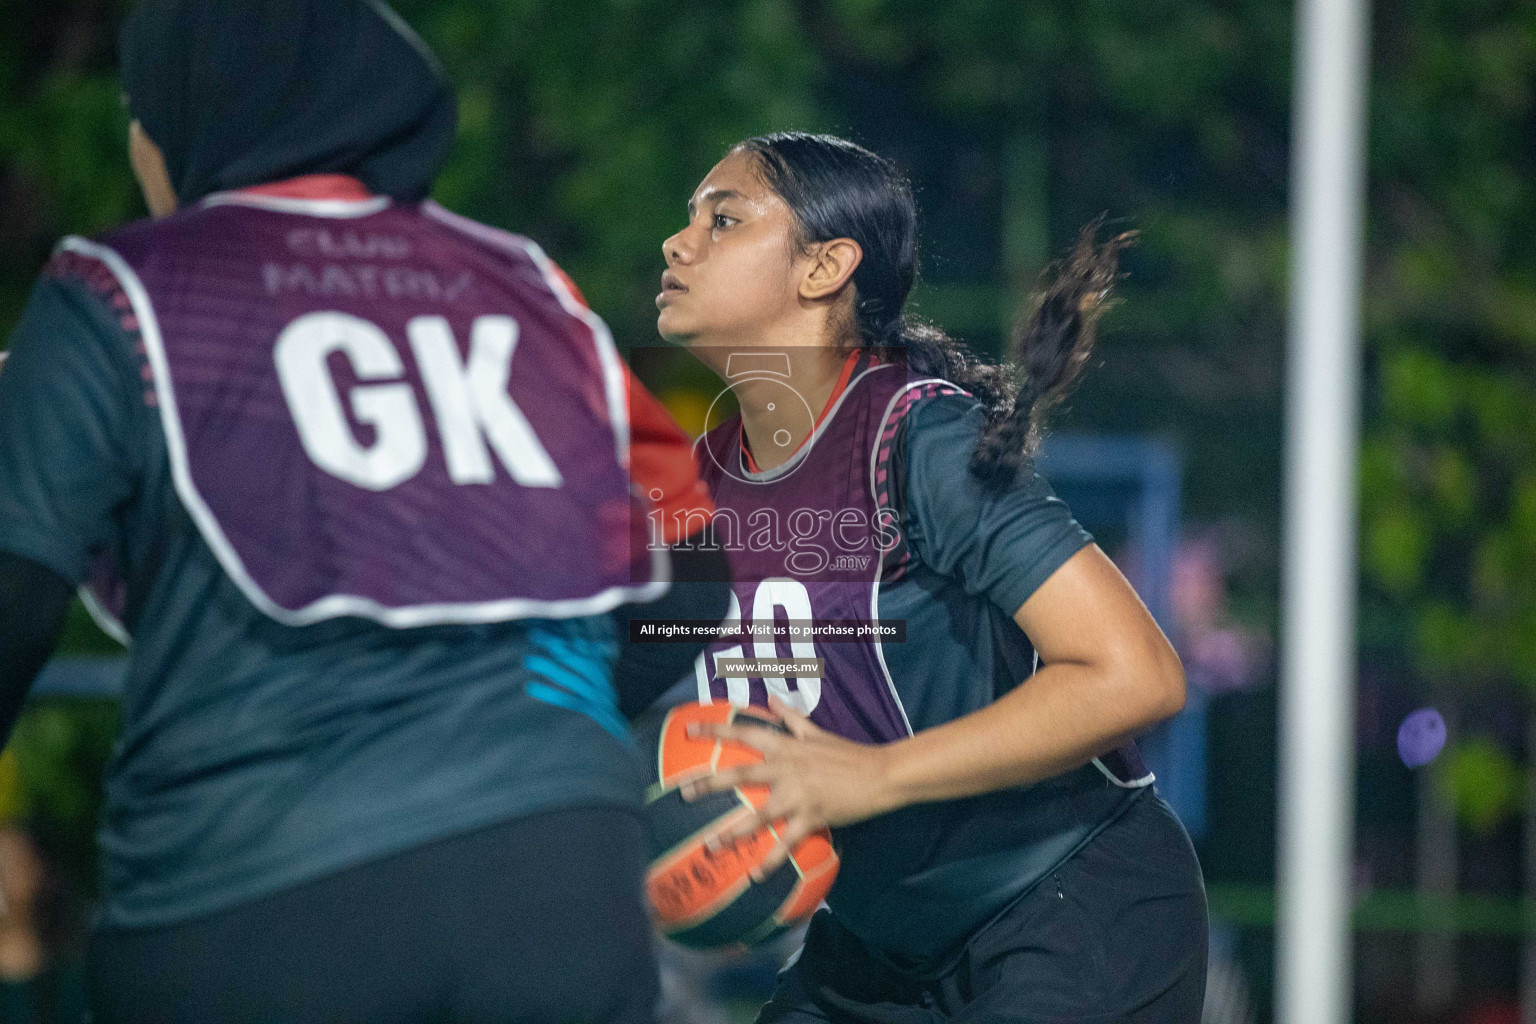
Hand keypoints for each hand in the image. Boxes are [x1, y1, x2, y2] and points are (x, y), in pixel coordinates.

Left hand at [681, 696, 899, 878]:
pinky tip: (755, 875)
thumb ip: (790, 717)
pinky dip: (771, 859)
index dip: (714, 730)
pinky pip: (787, 841)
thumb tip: (771, 700)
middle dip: (709, 784)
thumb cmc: (847, 753)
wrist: (880, 774)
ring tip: (709, 845)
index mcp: (786, 745)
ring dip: (732, 831)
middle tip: (683, 793)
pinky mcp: (812, 817)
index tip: (688, 729)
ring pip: (759, 815)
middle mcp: (787, 768)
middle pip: (740, 775)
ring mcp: (799, 795)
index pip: (744, 733)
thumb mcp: (817, 731)